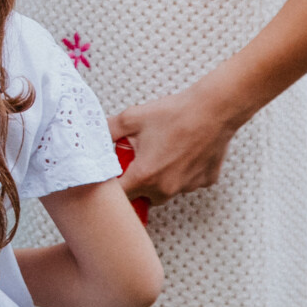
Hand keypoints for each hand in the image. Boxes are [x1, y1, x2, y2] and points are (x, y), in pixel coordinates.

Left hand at [112, 83, 250, 201]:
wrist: (213, 109)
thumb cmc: (174, 114)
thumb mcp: (131, 118)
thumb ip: (107, 131)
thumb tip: (93, 136)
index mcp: (144, 176)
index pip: (119, 196)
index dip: (112, 187)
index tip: (113, 176)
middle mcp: (166, 188)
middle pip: (143, 196)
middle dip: (137, 182)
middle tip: (139, 159)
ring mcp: (187, 187)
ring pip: (166, 190)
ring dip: (161, 178)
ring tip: (163, 152)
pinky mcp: (205, 182)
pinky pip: (187, 183)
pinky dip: (182, 172)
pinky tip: (184, 152)